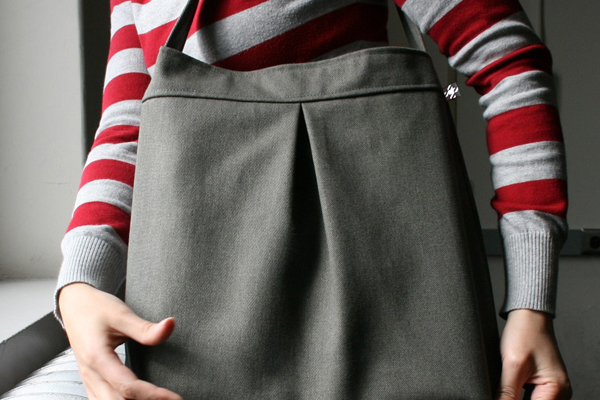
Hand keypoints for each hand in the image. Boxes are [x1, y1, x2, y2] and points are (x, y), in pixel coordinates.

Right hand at [58, 282, 183, 399]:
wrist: (74, 304)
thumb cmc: (97, 308)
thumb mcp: (122, 314)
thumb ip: (145, 328)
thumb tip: (170, 325)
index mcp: (97, 358)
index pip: (128, 387)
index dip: (153, 395)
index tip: (175, 397)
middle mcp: (91, 374)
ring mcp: (88, 380)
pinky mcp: (91, 381)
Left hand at [496, 309, 571, 399]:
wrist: (528, 314)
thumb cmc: (525, 332)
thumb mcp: (512, 366)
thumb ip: (506, 393)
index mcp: (557, 389)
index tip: (501, 397)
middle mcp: (560, 391)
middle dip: (514, 398)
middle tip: (503, 389)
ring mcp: (553, 387)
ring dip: (515, 396)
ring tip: (508, 382)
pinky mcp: (545, 383)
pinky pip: (531, 396)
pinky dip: (519, 394)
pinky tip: (510, 386)